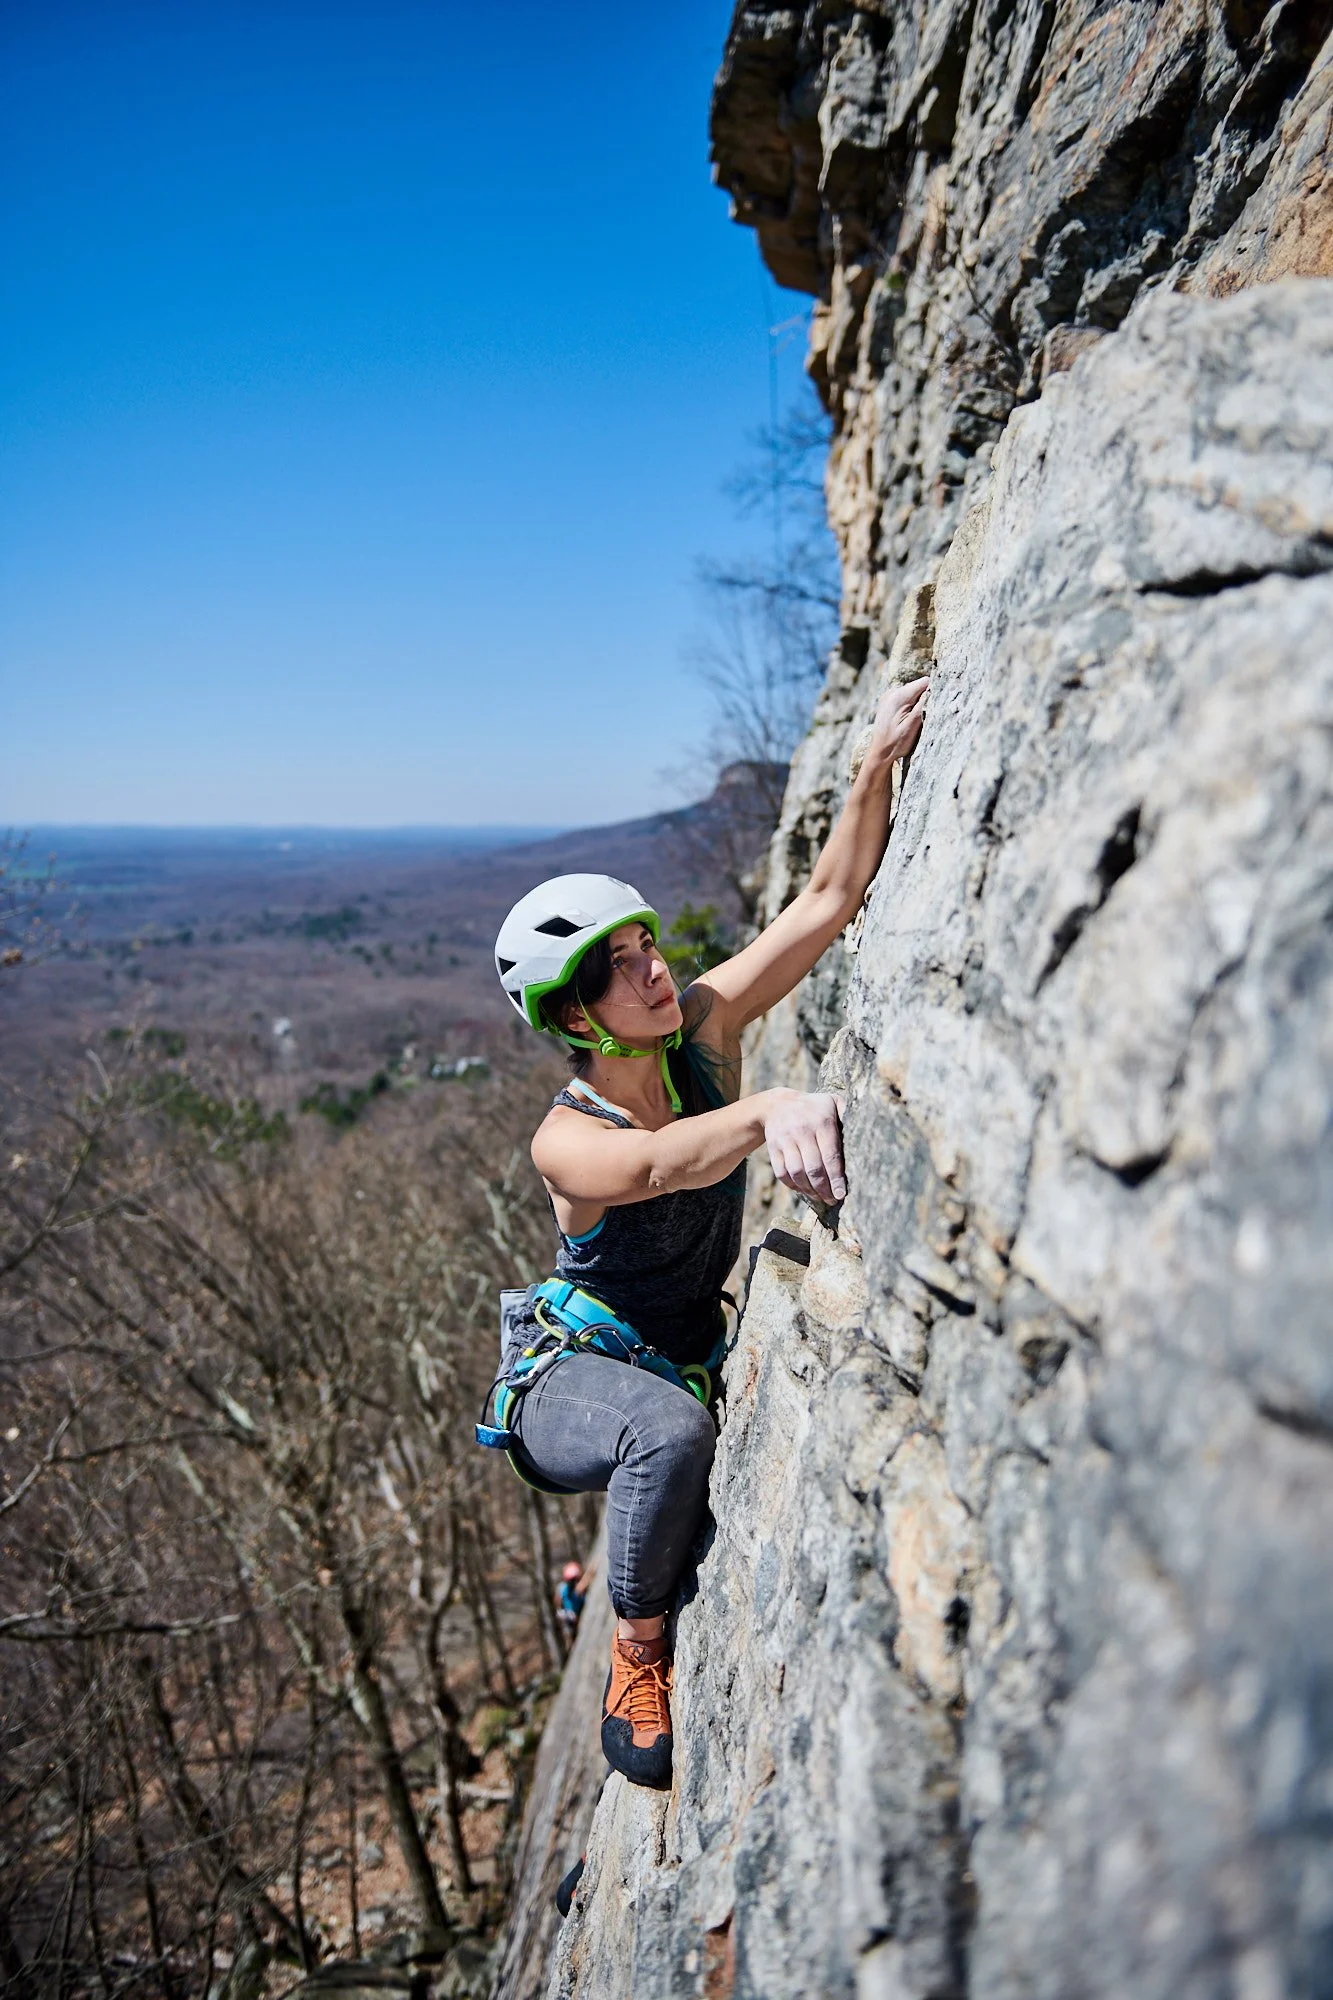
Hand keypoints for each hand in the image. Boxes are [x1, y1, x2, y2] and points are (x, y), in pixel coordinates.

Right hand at [763, 1090, 846, 1204]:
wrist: (778, 1104)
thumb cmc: (814, 1107)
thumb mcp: (832, 1102)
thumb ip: (848, 1113)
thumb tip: (868, 1126)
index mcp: (821, 1122)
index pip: (830, 1156)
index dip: (836, 1178)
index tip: (842, 1193)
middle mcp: (802, 1131)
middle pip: (813, 1168)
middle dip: (824, 1189)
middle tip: (832, 1200)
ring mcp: (785, 1140)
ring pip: (796, 1173)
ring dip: (809, 1190)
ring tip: (820, 1198)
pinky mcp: (773, 1148)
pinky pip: (782, 1173)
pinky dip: (793, 1186)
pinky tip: (804, 1190)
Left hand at [869, 675, 928, 762]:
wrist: (879, 753)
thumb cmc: (896, 743)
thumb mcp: (913, 725)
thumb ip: (923, 706)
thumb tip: (934, 690)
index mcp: (898, 696)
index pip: (925, 682)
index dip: (934, 691)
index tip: (935, 705)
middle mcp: (892, 692)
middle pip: (919, 686)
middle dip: (926, 698)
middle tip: (924, 716)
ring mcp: (889, 696)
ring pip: (913, 692)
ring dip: (918, 703)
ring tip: (915, 720)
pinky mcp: (888, 702)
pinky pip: (906, 698)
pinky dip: (911, 706)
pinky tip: (908, 719)